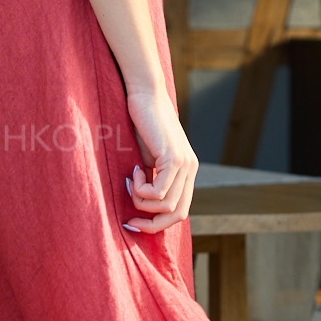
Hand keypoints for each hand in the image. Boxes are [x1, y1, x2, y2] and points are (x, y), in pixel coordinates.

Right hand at [122, 85, 197, 232]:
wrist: (145, 96)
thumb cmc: (142, 124)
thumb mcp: (148, 159)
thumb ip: (152, 179)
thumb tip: (142, 208)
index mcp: (187, 172)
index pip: (180, 211)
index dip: (157, 224)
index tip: (134, 222)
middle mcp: (191, 170)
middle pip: (177, 214)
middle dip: (151, 224)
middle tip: (130, 219)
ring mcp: (185, 165)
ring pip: (166, 205)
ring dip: (141, 200)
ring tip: (131, 180)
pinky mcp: (174, 158)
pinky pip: (158, 192)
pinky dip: (141, 189)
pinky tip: (135, 170)